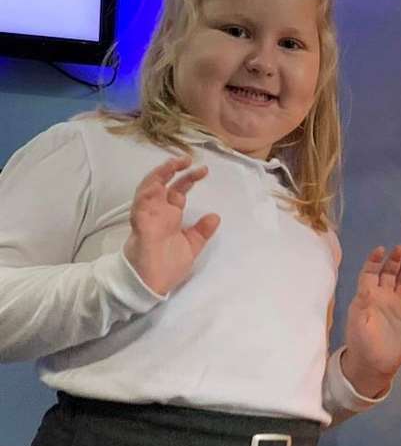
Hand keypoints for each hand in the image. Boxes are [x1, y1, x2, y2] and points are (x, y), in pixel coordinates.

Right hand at [122, 156, 220, 296]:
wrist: (151, 285)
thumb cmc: (167, 266)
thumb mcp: (191, 246)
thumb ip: (202, 231)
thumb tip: (215, 216)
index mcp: (170, 216)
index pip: (178, 190)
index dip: (188, 179)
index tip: (203, 170)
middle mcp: (158, 212)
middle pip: (164, 184)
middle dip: (175, 170)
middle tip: (189, 160)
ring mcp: (148, 216)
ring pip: (149, 188)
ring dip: (160, 174)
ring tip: (173, 163)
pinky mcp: (140, 224)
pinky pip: (141, 203)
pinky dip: (148, 191)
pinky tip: (158, 182)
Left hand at [340, 245, 400, 395]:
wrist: (373, 365)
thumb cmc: (361, 343)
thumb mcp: (357, 323)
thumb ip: (362, 304)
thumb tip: (366, 285)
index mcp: (368, 297)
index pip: (370, 273)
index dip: (375, 261)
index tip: (381, 249)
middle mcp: (383, 298)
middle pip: (388, 274)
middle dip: (393, 260)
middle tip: (400, 249)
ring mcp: (397, 307)